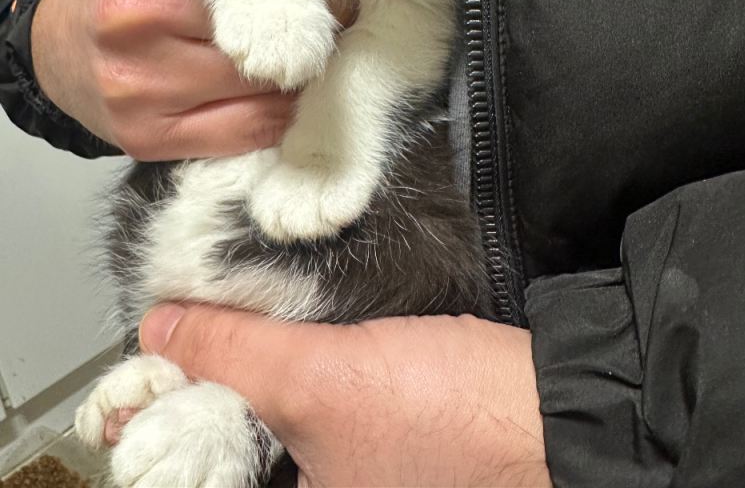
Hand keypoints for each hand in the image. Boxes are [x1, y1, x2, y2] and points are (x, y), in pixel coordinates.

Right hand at [31, 0, 297, 158]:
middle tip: (339, 13)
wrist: (56, 40)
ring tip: (310, 52)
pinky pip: (247, 130)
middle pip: (271, 18)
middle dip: (313, 19)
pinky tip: (282, 92)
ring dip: (300, 69)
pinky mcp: (147, 134)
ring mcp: (139, 80)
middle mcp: (137, 9)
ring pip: (266, 82)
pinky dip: (277, 112)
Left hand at [138, 304, 550, 487]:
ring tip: (228, 319)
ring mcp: (358, 465)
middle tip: (190, 326)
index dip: (171, 416)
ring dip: (254, 366)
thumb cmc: (447, 414)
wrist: (549, 401)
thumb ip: (235, 352)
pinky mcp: (385, 429)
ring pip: (279, 416)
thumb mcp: (321, 379)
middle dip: (211, 383)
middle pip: (240, 439)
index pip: (208, 466)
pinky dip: (298, 362)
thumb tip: (158, 328)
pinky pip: (318, 400)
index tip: (154, 363)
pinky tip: (288, 325)